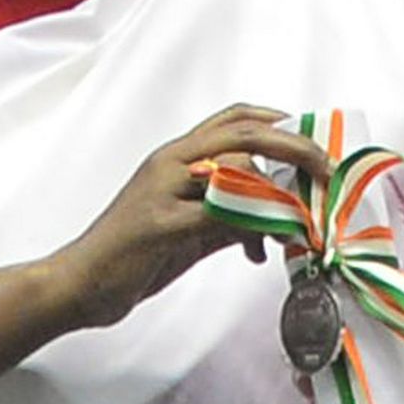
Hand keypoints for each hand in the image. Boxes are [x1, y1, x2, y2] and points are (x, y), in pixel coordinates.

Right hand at [55, 109, 329, 333]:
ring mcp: (163, 189)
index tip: (310, 141)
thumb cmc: (130, 257)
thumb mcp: (188, 233)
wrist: (78, 284)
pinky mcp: (160, 224)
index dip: (277, 121)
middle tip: (325, 169)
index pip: (233, 119)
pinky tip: (264, 250)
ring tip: (299, 225)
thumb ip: (227, 219)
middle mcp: (170, 163)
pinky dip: (253, 227)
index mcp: (175, 157)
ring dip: (279, 193)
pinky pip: (220, 214)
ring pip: (236, 167)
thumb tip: (272, 223)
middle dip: (294, 145)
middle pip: (244, 131)